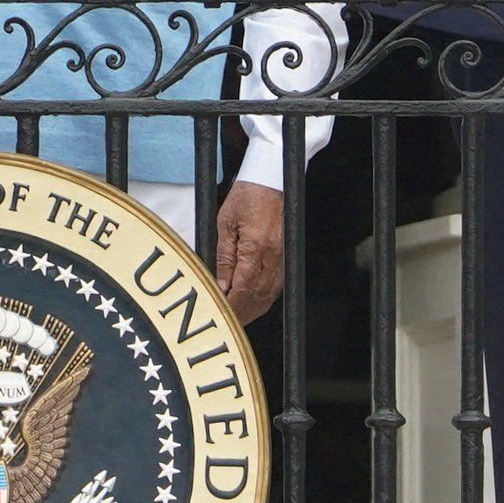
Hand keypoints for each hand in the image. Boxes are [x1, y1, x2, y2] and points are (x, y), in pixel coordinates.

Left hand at [212, 182, 284, 321]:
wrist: (270, 181)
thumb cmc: (246, 196)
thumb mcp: (225, 224)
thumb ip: (224, 257)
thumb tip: (221, 285)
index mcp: (255, 247)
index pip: (243, 287)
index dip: (231, 305)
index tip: (219, 312)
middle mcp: (272, 255)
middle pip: (257, 295)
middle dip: (242, 312)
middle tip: (226, 321)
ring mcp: (281, 256)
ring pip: (269, 293)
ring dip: (254, 309)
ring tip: (239, 319)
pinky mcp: (284, 255)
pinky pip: (275, 284)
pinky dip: (264, 298)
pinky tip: (254, 303)